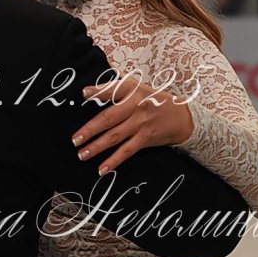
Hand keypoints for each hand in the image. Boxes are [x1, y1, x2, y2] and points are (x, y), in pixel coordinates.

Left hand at [71, 74, 193, 174]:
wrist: (182, 117)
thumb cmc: (155, 100)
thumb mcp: (139, 88)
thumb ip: (117, 88)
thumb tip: (90, 90)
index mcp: (133, 90)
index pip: (114, 89)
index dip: (99, 91)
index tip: (84, 94)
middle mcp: (136, 106)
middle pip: (109, 118)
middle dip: (90, 129)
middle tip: (75, 139)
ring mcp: (141, 124)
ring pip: (115, 136)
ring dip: (96, 147)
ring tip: (82, 154)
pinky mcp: (145, 138)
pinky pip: (126, 151)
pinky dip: (113, 161)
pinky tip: (102, 169)